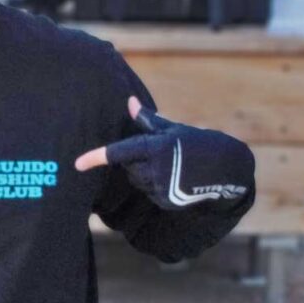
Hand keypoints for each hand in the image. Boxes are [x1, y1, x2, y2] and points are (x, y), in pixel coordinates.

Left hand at [76, 95, 256, 211]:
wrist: (226, 167)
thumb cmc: (197, 142)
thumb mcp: (172, 129)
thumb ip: (146, 120)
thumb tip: (128, 102)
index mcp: (155, 147)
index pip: (119, 152)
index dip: (97, 157)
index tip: (77, 164)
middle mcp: (156, 169)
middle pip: (128, 167)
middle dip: (136, 161)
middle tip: (161, 155)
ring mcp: (161, 187)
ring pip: (137, 181)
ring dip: (146, 174)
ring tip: (171, 167)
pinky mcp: (166, 200)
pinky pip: (149, 193)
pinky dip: (157, 187)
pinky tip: (175, 180)